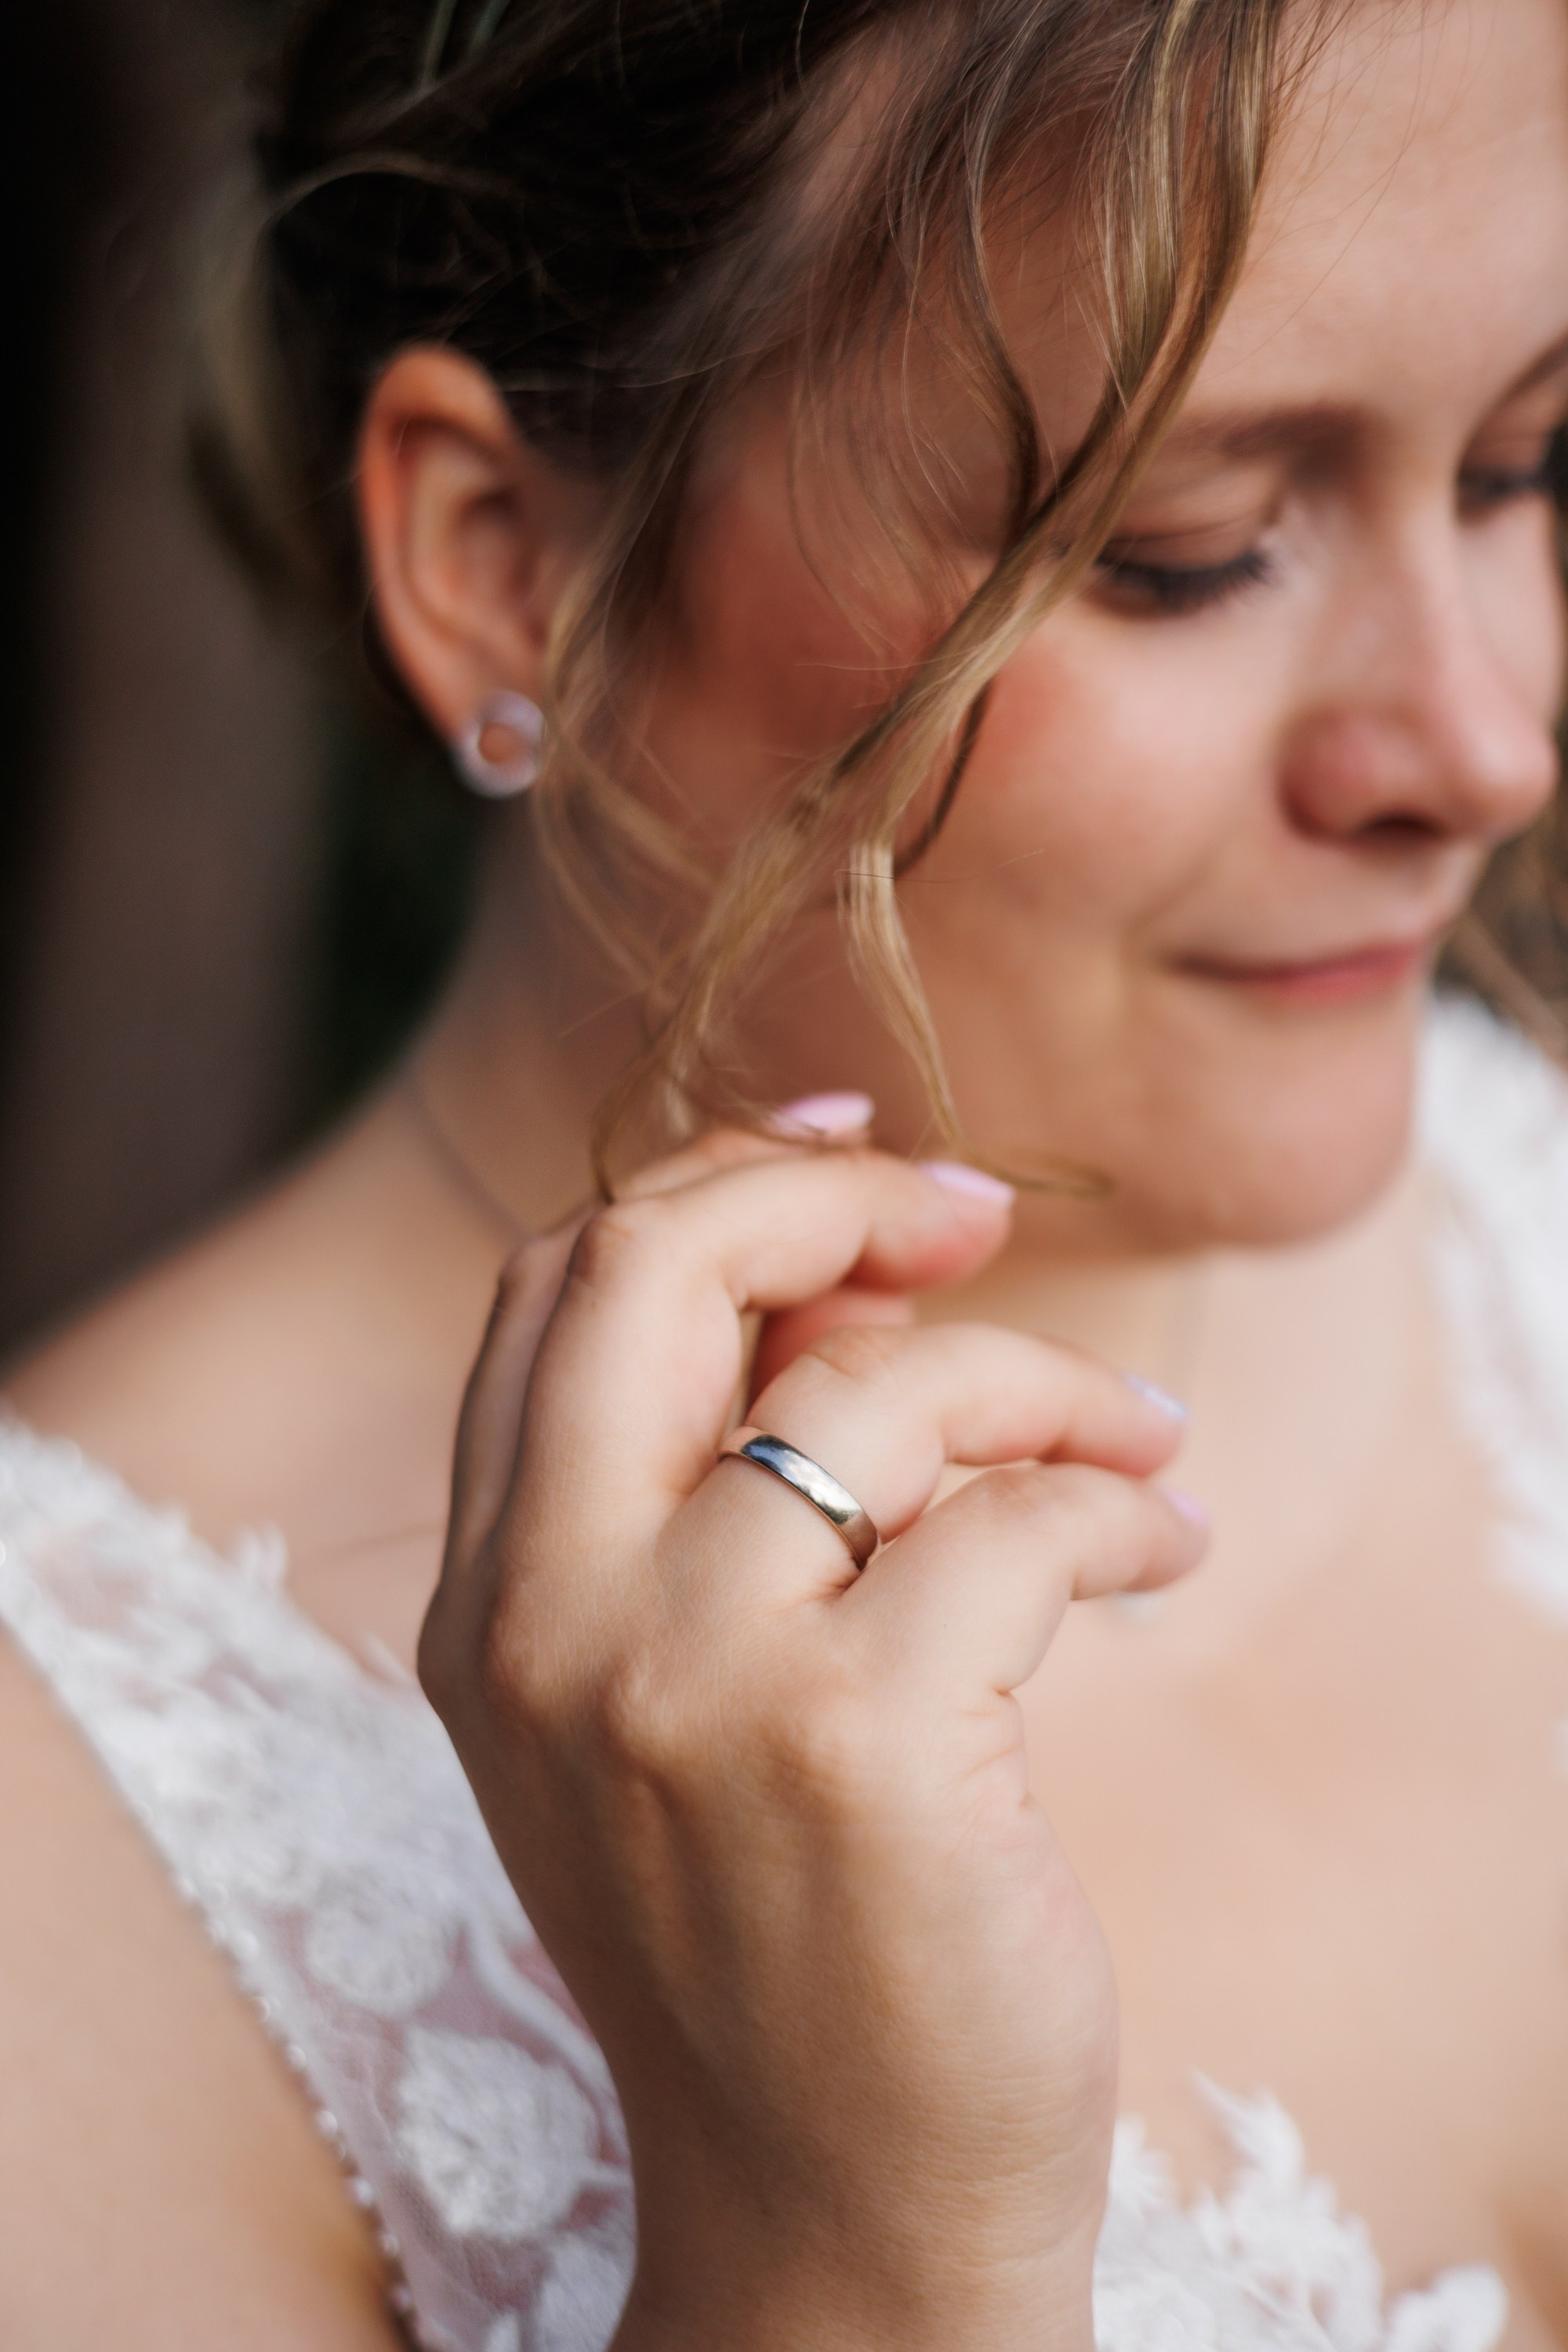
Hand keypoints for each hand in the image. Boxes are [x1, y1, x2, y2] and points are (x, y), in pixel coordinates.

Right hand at [419, 1130, 1203, 2351]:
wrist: (826, 2223)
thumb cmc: (780, 1939)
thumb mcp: (680, 1703)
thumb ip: (720, 1484)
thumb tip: (852, 1281)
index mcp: (487, 1599)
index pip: (552, 1290)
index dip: (710, 1186)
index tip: (853, 1163)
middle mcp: (546, 1624)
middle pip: (646, 1265)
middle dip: (826, 1194)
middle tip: (969, 1213)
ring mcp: (684, 1684)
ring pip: (877, 1384)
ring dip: (1043, 1377)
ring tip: (1135, 1441)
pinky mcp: (854, 1751)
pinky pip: (1017, 1523)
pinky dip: (1117, 1503)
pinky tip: (1162, 1549)